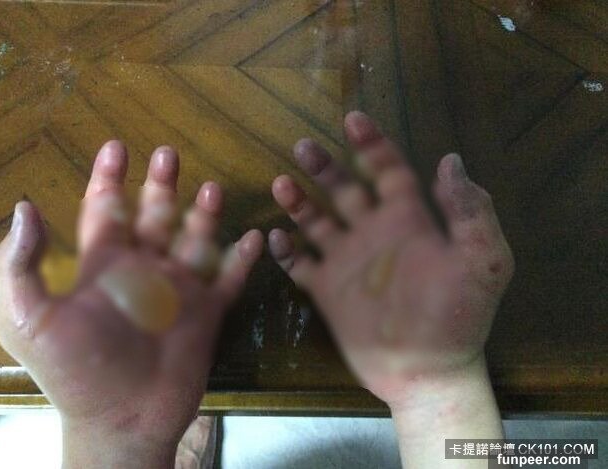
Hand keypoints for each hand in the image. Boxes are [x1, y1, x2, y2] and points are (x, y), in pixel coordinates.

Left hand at [0, 141, 262, 467]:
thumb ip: (20, 265)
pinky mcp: (208, 313)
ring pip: (196, 239)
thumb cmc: (76, 370)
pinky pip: (230, 278)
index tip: (117, 148)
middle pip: (155, 216)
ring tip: (212, 189)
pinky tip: (255, 236)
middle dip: (161, 184)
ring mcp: (179, 290)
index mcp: (105, 266)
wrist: (123, 418)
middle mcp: (144, 270)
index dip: (109, 179)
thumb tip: (25, 208)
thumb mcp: (30, 320)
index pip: (106, 210)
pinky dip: (243, 259)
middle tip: (169, 155)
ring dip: (205, 214)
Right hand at [268, 111, 513, 405]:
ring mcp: (347, 262)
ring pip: (316, 221)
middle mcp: (374, 233)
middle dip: (325, 166)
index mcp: (408, 220)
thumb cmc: (458, 317)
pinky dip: (286, 251)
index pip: (388, 170)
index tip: (352, 120)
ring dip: (299, 202)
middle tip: (303, 146)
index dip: (372, 144)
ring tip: (282, 183)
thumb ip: (470, 211)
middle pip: (344, 189)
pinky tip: (275, 237)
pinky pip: (300, 264)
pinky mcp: (328, 291)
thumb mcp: (481, 261)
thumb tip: (451, 160)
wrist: (427, 370)